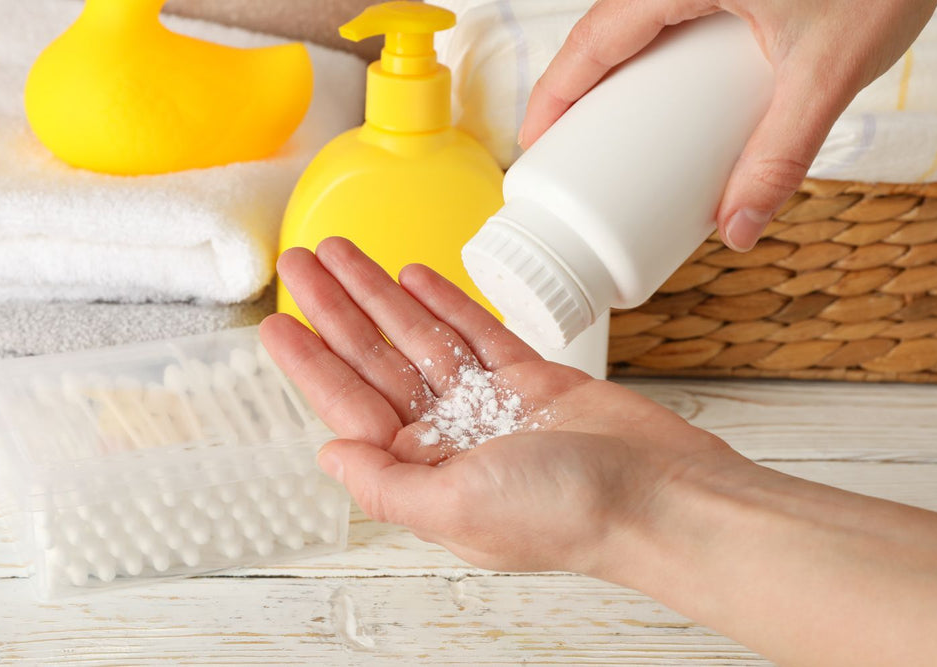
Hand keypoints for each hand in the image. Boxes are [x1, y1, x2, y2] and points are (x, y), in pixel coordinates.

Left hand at [259, 237, 734, 574]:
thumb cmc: (567, 514)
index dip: (310, 362)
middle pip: (377, 361)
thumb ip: (384, 485)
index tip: (277, 321)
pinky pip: (477, 333)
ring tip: (346, 253)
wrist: (659, 496)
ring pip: (422, 338)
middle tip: (303, 262)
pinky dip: (446, 304)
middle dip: (338, 311)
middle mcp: (451, 439)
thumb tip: (329, 453)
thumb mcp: (454, 508)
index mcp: (424, 473)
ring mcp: (492, 405)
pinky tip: (414, 277)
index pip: (349, 405)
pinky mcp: (534, 379)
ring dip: (382, 295)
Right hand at [519, 0, 936, 251]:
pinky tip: (669, 90)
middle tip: (570, 152)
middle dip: (579, 91)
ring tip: (611, 130)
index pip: (595, 36)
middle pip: (606, 28)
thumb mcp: (827, 71)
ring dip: (618, 72)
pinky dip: (657, 54)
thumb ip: (782, 153)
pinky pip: (674, 10)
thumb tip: (737, 230)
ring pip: (638, 17)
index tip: (535, 144)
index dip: (556, 92)